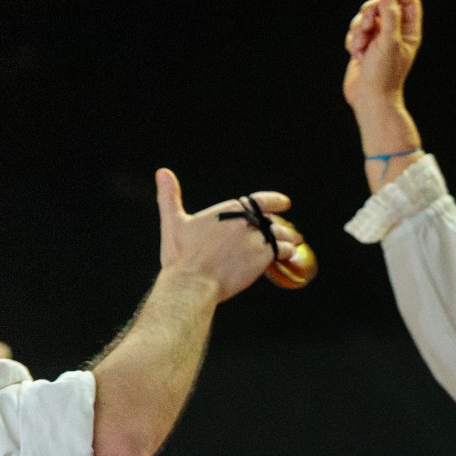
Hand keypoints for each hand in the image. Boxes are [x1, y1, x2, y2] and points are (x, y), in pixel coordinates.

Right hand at [153, 170, 302, 303]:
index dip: (275, 201)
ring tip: (293, 243)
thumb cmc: (181, 255)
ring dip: (289, 239)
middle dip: (281, 226)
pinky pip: (282, 251)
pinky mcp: (263, 258)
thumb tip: (162, 172)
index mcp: (230, 210)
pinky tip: (288, 255)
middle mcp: (247, 222)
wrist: (192, 282)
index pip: (261, 200)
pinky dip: (287, 252)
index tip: (285, 202)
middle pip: (272, 221)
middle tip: (289, 231)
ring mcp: (257, 240)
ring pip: (281, 236)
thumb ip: (170, 196)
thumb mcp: (173, 221)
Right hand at [343, 0, 422, 110]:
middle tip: (367, 27)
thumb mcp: (388, 41)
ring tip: (361, 48)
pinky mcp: (364, 46)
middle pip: (381, 5)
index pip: (407, 1)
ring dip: (358, 30)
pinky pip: (354, 31)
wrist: (369, 98)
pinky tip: (357, 56)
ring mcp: (378, 39)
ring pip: (364, 17)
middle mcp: (395, 33)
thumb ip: (389, 15)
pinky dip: (353, 41)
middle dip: (369, 12)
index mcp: (409, 32)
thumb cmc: (383, 73)